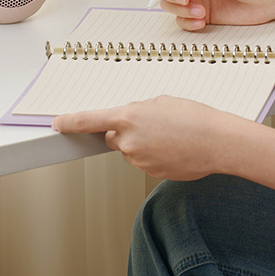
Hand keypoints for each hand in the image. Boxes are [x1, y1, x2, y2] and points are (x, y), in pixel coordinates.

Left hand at [51, 96, 242, 180]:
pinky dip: (158, 155)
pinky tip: (176, 149)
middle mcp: (129, 140)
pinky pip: (147, 162)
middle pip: (114, 137)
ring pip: (133, 151)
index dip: (69, 122)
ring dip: (146, 144)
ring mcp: (139, 160)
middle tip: (154, 126)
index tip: (57, 124)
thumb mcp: (162, 103)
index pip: (88, 121)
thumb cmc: (195, 119)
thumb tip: (133, 119)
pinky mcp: (151, 173)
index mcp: (128, 117)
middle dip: (127, 132)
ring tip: (172, 137)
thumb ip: (139, 110)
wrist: (217, 142)